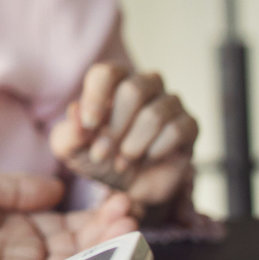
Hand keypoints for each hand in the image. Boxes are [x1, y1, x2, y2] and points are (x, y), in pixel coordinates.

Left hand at [0, 159, 137, 259]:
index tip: (115, 199)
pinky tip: (97, 254)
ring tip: (126, 225)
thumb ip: (14, 189)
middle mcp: (17, 246)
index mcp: (11, 219)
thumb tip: (53, 187)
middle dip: (104, 228)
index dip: (90, 212)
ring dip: (97, 246)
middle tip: (129, 212)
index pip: (62, 219)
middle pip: (73, 242)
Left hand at [49, 63, 197, 210]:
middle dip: (114, 129)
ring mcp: (170, 103)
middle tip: (102, 154)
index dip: (96, 98)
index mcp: (114, 82)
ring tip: (123, 161)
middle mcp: (145, 85)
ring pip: (155, 114)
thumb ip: (69, 132)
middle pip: (133, 90)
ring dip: (133, 144)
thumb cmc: (99, 157)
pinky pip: (177, 130)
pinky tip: (148, 158)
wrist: (128, 187)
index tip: (89, 126)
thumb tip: (76, 112)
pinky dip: (156, 150)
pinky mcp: (189, 125)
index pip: (107, 73)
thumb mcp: (72, 149)